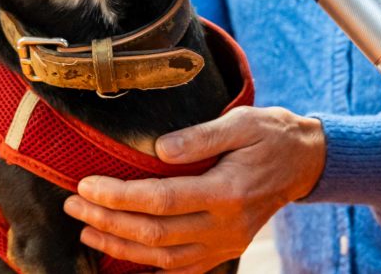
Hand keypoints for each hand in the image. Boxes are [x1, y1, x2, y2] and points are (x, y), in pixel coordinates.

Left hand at [63, 107, 325, 272]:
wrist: (305, 162)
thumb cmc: (271, 135)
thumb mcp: (243, 121)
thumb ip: (202, 135)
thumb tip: (158, 149)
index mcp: (229, 191)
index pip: (161, 200)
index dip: (118, 196)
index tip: (86, 184)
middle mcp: (226, 226)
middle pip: (155, 233)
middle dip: (108, 220)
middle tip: (75, 202)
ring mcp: (226, 244)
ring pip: (163, 257)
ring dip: (119, 246)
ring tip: (87, 227)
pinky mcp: (225, 250)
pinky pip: (182, 269)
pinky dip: (148, 266)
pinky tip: (123, 254)